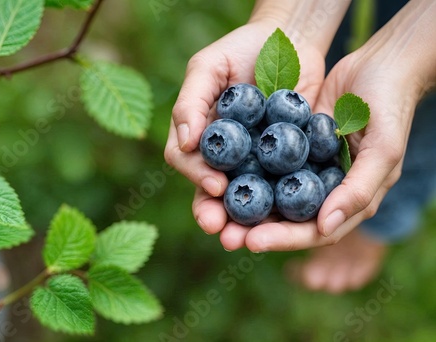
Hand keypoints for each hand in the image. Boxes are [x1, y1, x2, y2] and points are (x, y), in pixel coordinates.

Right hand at [164, 19, 325, 235]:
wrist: (290, 40)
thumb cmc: (243, 48)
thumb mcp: (209, 67)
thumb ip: (191, 102)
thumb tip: (185, 142)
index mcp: (199, 134)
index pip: (186, 161)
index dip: (196, 177)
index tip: (215, 186)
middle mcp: (222, 153)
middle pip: (211, 190)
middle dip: (215, 213)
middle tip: (222, 233)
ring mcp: (253, 160)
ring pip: (244, 196)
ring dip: (245, 222)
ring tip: (250, 242)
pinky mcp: (284, 161)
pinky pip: (282, 186)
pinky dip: (283, 204)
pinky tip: (289, 220)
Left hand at [239, 0, 435, 251]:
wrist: (378, 65)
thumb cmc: (390, 109)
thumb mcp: (383, 150)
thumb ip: (358, 191)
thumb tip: (324, 227)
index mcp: (346, 201)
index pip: (313, 231)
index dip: (283, 239)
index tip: (252, 242)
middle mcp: (322, 189)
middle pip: (284, 218)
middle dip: (253, 228)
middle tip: (222, 234)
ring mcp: (303, 168)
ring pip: (268, 193)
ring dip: (242, 204)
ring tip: (211, 212)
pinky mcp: (289, 146)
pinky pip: (263, 162)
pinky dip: (244, 170)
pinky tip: (219, 173)